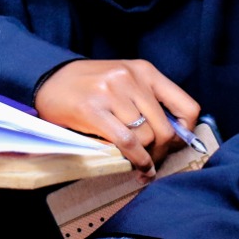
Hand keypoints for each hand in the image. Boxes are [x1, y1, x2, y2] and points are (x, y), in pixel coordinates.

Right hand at [34, 59, 199, 179]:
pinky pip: (126, 142)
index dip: (186, 131)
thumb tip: (174, 135)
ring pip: (146, 137)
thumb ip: (149, 100)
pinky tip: (137, 168)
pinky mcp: (94, 110)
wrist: (51, 79)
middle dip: (163, 152)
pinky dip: (136, 160)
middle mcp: (131, 78)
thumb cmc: (92, 84)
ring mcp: (112, 93)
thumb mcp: (126, 82)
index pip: (186, 105)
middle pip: (165, 128)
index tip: (177, 143)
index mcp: (145, 71)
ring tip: (142, 165)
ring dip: (147, 158)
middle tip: (155, 161)